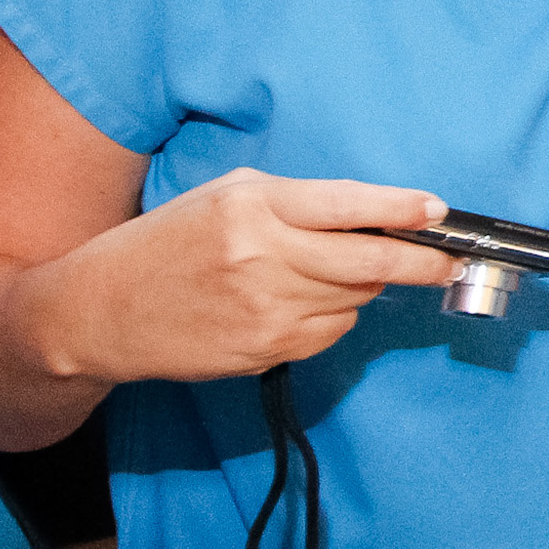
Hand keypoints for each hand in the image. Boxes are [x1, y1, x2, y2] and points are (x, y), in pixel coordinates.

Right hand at [18, 170, 457, 388]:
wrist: (97, 312)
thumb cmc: (168, 244)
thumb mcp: (228, 197)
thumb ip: (301, 202)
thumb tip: (380, 216)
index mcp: (254, 206)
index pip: (348, 204)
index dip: (402, 209)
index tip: (438, 212)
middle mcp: (263, 257)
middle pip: (372, 261)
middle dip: (423, 262)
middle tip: (450, 261)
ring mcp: (266, 310)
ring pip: (357, 297)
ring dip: (364, 285)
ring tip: (331, 273)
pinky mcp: (265, 351)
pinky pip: (332, 331)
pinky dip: (333, 316)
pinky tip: (298, 304)